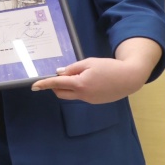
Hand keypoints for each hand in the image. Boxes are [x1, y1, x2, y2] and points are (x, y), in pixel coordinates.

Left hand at [31, 38, 161, 102]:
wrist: (130, 78)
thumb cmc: (109, 67)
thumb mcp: (89, 62)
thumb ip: (72, 68)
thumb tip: (59, 73)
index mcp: (80, 84)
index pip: (57, 84)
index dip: (44, 84)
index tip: (34, 86)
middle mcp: (83, 95)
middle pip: (61, 93)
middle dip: (56, 86)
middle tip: (62, 75)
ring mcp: (89, 100)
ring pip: (71, 95)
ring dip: (69, 87)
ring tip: (82, 75)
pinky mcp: (95, 102)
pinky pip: (81, 96)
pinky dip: (79, 89)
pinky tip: (91, 81)